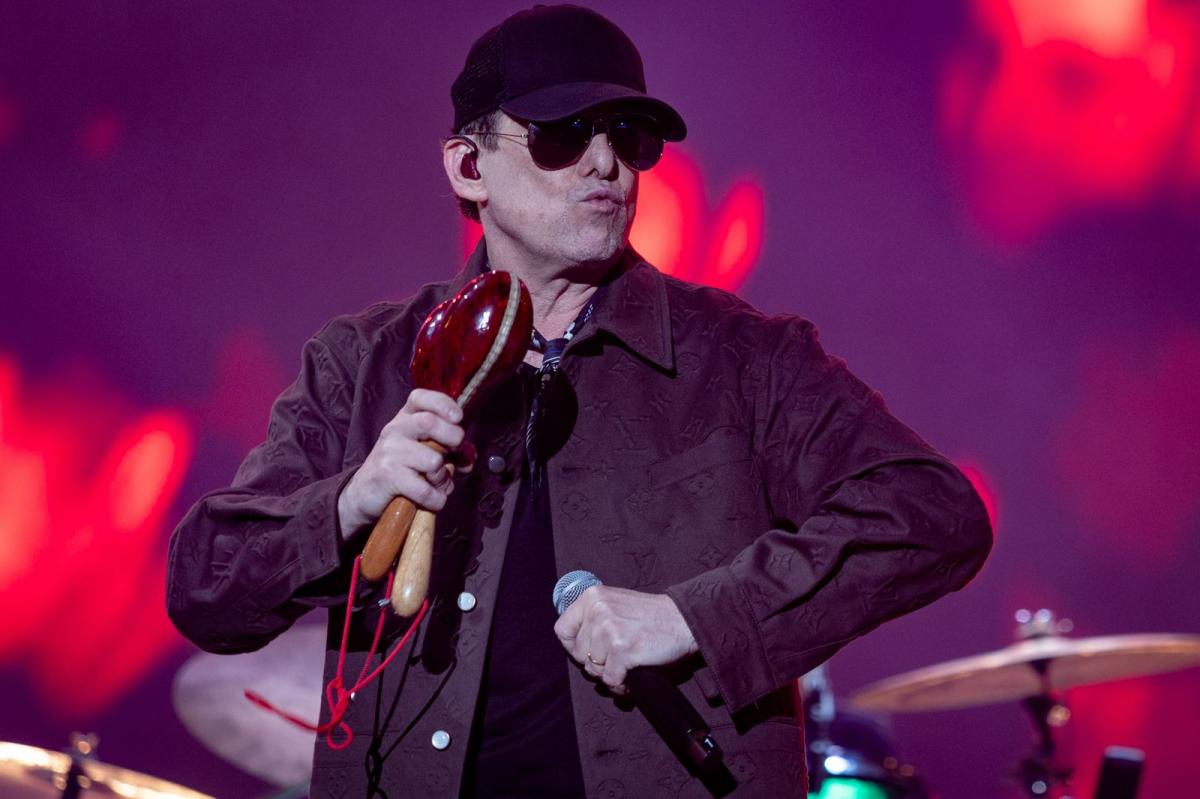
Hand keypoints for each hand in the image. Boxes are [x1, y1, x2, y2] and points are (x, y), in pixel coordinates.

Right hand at [336, 388, 475, 539]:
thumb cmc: (400, 468)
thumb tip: (469, 458)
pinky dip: (436, 499)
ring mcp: (389, 452)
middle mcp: (394, 430)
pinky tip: (432, 499)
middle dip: (453, 439)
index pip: (421, 398)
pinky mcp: (387, 477)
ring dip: (443, 477)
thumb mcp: (421, 450)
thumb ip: (447, 448)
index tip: (457, 417)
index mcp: (404, 418)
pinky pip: (424, 489)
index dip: (443, 403)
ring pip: (433, 461)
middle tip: (455, 453)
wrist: (364, 493)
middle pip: (429, 423)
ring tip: (436, 483)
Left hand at [553, 585, 698, 693]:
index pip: (562, 630)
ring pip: (593, 669)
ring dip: (610, 675)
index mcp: (592, 597)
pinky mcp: (623, 649)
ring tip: (625, 667)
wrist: (684, 620)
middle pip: (578, 654)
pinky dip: (620, 686)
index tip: (587, 652)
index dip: (572, 647)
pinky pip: (610, 680)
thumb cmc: (652, 616)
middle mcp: (598, 610)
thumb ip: (593, 616)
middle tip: (616, 660)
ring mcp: (609, 629)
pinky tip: (631, 679)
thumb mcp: (615, 603)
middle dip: (596, 663)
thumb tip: (571, 643)